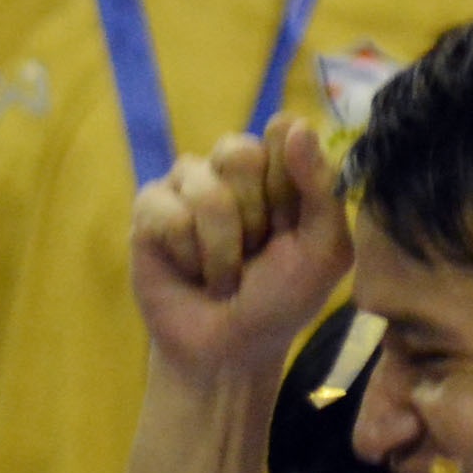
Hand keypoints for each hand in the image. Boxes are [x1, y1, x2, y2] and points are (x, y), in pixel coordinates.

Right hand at [130, 115, 351, 378]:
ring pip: (203, 189)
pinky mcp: (148, 211)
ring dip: (221, 248)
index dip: (287, 178)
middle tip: (256, 251)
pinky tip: (190, 272)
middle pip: (239, 152)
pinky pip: (168, 214)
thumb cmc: (281, 300)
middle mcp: (230, 168)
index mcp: (279, 169)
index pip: (283, 130)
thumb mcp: (324, 251)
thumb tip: (294, 123)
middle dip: (253, 216)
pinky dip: (187, 255)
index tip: (291, 221)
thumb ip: (320, 188)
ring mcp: (186, 186)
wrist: (229, 349)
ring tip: (223, 274)